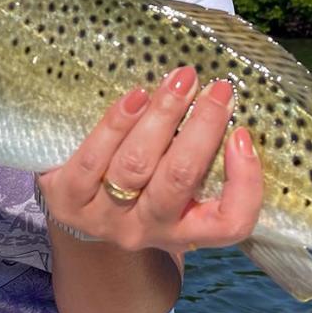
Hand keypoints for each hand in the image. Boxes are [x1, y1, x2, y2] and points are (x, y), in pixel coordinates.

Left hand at [37, 66, 262, 254]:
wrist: (76, 208)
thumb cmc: (139, 183)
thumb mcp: (173, 183)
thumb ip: (197, 155)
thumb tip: (221, 99)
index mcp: (185, 230)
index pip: (229, 223)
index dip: (244, 183)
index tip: (242, 134)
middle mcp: (147, 231)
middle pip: (179, 180)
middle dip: (202, 128)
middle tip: (217, 89)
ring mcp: (105, 218)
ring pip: (136, 165)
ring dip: (162, 116)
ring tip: (179, 81)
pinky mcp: (67, 201)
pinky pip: (93, 159)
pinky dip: (117, 124)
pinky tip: (136, 96)